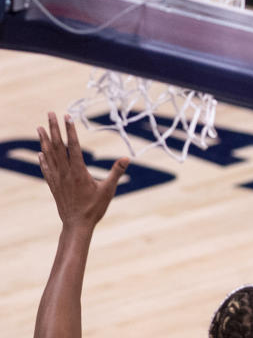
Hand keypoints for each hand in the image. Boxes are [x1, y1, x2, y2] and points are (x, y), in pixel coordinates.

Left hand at [37, 114, 127, 229]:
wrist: (77, 224)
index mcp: (78, 172)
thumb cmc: (94, 208)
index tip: (67, 117)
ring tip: (39, 127)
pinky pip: (46, 169)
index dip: (70, 130)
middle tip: (50, 113)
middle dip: (54, 128)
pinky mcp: (54, 186)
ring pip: (49, 155)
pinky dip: (43, 159)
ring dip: (44, 140)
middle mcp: (65, 173)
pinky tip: (40, 153)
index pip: (73, 146)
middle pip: (57, 146)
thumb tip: (127, 158)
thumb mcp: (109, 190)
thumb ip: (116, 172)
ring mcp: (57, 179)